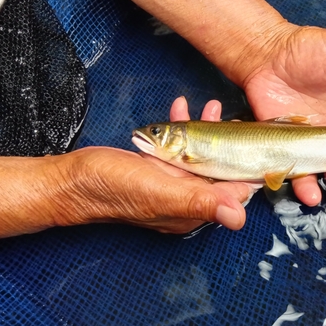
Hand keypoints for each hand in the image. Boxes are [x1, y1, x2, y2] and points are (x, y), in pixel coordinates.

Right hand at [62, 102, 253, 232]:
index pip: (231, 192)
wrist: (73, 181)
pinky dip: (181, 128)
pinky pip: (176, 148)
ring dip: (204, 130)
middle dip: (226, 143)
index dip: (244, 168)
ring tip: (210, 107)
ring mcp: (169, 183)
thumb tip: (239, 218)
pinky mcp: (155, 169)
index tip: (252, 144)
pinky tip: (180, 109)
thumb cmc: (113, 189)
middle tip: (230, 119)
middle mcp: (184, 199)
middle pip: (216, 170)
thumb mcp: (160, 193)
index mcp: (191, 209)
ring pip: (197, 155)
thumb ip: (199, 202)